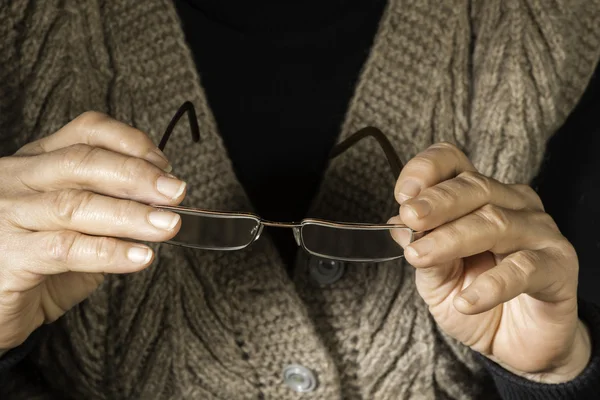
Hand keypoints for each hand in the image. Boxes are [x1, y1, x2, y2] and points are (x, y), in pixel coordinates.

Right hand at [0, 112, 184, 351]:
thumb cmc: (34, 265)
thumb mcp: (76, 227)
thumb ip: (109, 211)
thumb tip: (161, 204)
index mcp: (37, 163)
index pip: (86, 133)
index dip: (130, 143)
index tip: (164, 165)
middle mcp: (17, 181)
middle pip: (83, 163)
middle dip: (137, 175)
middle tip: (174, 193)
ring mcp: (7, 216)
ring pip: (75, 204)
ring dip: (131, 214)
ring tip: (167, 226)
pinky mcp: (10, 256)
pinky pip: (66, 249)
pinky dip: (109, 252)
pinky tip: (139, 257)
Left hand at [390, 143, 590, 382]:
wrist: (516, 344)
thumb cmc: (476, 301)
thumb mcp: (437, 279)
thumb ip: (423, 249)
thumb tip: (397, 226)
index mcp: (478, 198)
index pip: (454, 163)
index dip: (428, 169)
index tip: (403, 194)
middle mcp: (512, 205)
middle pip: (474, 187)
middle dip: (437, 202)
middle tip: (410, 218)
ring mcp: (539, 232)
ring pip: (495, 223)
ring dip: (452, 239)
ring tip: (420, 257)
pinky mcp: (558, 266)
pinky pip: (523, 268)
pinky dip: (491, 284)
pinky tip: (467, 300)